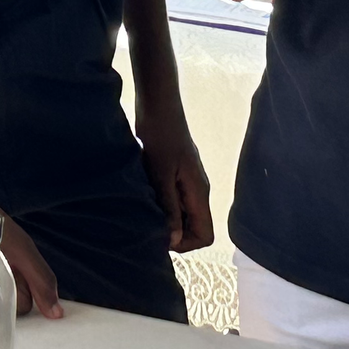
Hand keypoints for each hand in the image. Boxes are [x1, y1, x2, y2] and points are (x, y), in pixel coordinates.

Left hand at [136, 99, 214, 252]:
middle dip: (172, 231)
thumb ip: (170, 208)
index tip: (160, 234)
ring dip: (164, 216)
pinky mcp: (177, 174)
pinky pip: (174, 199)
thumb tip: (174, 240)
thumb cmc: (161, 136)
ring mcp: (188, 182)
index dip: (185, 243)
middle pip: (193, 227)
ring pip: (182, 214)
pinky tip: (144, 192)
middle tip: (147, 221)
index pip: (205, 235)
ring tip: (143, 206)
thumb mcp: (161, 174)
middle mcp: (198, 190)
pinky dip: (160, 203)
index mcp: (199, 192)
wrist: (159, 105)